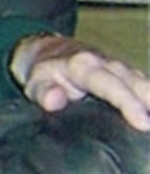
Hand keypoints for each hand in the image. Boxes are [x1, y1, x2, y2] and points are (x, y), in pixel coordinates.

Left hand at [13, 33, 149, 131]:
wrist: (50, 51)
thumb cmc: (44, 72)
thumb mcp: (35, 82)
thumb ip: (42, 92)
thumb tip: (54, 101)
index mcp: (84, 66)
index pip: (111, 85)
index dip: (129, 103)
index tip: (142, 123)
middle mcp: (108, 64)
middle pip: (136, 83)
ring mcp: (121, 69)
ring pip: (144, 84)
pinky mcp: (128, 76)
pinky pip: (144, 87)